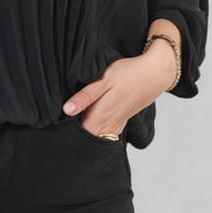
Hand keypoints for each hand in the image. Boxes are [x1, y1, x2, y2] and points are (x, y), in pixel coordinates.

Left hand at [62, 37, 177, 136]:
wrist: (154, 74)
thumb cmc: (128, 75)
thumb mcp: (102, 81)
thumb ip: (84, 97)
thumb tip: (66, 110)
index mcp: (98, 119)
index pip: (75, 135)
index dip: (64, 129)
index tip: (57, 121)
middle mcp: (106, 128)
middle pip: (84, 138)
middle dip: (72, 132)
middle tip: (66, 116)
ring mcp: (115, 128)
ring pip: (94, 137)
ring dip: (85, 130)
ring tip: (78, 116)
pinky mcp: (120, 124)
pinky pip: (104, 133)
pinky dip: (96, 129)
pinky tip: (92, 116)